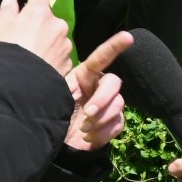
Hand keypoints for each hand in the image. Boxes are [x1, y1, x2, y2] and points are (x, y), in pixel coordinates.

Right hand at [0, 0, 74, 77]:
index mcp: (39, 12)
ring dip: (48, 42)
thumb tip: (12, 1)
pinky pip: (60, 54)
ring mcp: (65, 43)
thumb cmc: (6, 52)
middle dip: (41, 24)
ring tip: (33, 55)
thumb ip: (7, 12)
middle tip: (26, 36)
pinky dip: (52, 57)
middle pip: (49, 19)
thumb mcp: (0, 29)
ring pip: (56, 37)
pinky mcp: (68, 61)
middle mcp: (56, 24)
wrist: (20, 85)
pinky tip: (40, 66)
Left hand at [66, 31, 133, 151]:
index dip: (114, 46)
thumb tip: (81, 89)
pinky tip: (90, 137)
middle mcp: (98, 87)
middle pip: (114, 82)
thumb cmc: (53, 117)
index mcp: (84, 76)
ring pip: (119, 103)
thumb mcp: (58, 97)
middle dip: (103, 98)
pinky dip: (103, 132)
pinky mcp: (114, 122)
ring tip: (84, 128)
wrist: (57, 144)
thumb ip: (69, 88)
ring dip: (101, 119)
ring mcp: (109, 105)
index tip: (128, 37)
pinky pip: (118, 123)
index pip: (101, 58)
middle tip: (88, 113)